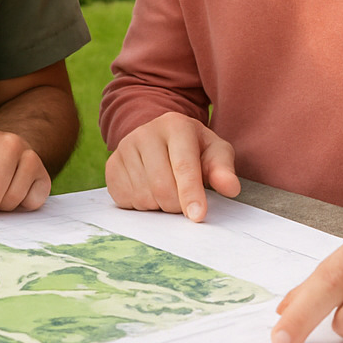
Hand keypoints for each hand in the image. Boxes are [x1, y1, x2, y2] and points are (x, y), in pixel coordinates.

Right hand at [104, 112, 240, 221]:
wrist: (159, 138)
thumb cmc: (193, 149)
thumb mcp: (214, 152)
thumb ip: (223, 169)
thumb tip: (230, 188)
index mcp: (176, 125)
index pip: (183, 166)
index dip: (191, 194)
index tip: (197, 217)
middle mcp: (146, 133)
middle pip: (162, 187)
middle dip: (176, 204)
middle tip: (184, 200)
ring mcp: (125, 148)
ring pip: (143, 196)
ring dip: (159, 205)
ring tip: (167, 190)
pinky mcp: (111, 166)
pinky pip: (125, 199)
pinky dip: (141, 204)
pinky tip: (149, 190)